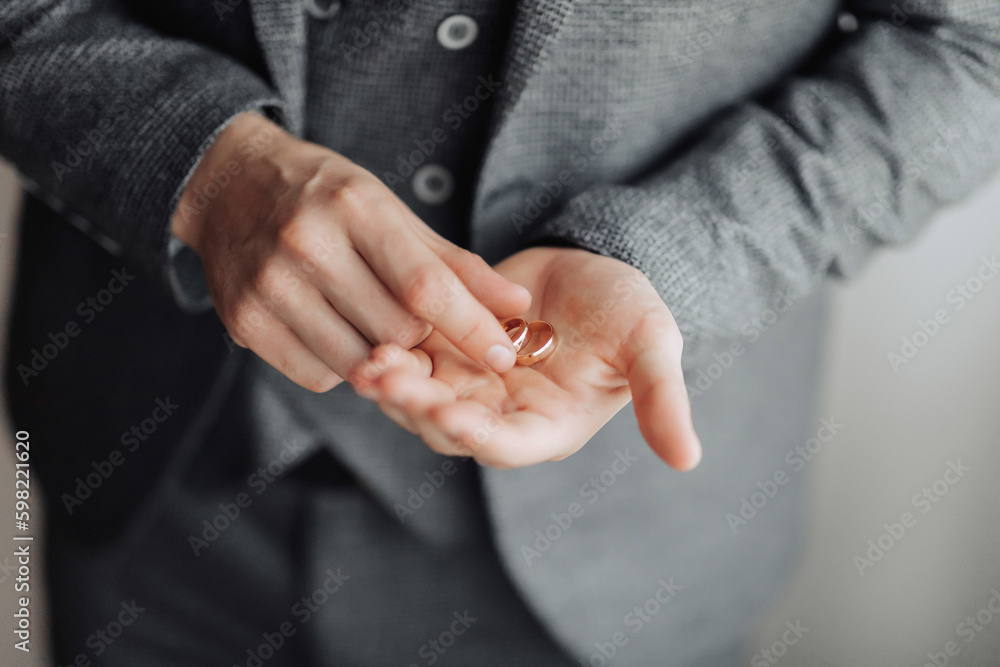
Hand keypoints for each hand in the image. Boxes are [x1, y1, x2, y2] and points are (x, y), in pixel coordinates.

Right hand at [171, 112, 529, 391]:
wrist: (229, 185)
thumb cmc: (326, 197)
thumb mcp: (391, 211)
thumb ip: (455, 263)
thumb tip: (517, 305)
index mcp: (354, 207)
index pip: (425, 285)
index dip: (470, 326)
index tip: (503, 355)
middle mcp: (307, 245)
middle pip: (396, 331)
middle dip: (422, 339)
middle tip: (418, 323)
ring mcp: (270, 286)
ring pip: (357, 363)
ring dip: (383, 357)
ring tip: (373, 323)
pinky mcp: (245, 321)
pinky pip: (318, 375)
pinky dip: (340, 366)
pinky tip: (333, 329)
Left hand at [352, 247, 701, 469]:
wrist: (589, 267)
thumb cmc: (628, 309)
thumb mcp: (652, 344)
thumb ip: (662, 398)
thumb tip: (690, 460)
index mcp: (549, 426)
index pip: (508, 444)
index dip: (477, 434)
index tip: (449, 413)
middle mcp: (502, 416)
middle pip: (450, 428)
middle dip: (417, 406)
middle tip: (387, 379)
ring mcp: (470, 386)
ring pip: (421, 399)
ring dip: (394, 385)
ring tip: (371, 361)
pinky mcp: (446, 353)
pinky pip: (412, 363)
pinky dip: (391, 355)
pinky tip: (370, 335)